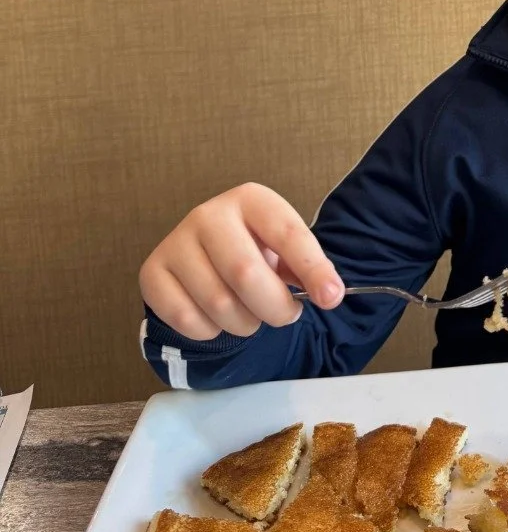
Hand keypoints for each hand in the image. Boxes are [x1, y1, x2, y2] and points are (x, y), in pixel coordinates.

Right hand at [139, 182, 343, 339]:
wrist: (206, 252)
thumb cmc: (255, 250)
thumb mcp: (285, 250)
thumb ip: (310, 269)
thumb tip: (329, 294)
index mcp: (251, 200)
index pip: (287, 233)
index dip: (313, 269)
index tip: (331, 298)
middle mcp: (209, 214)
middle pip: (245, 273)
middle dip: (275, 307)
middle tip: (285, 314)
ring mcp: (176, 242)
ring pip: (218, 303)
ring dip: (245, 324)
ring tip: (250, 314)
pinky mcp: (152, 272)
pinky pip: (186, 319)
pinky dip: (210, 331)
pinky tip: (216, 318)